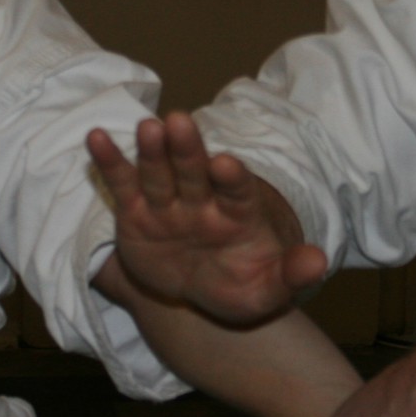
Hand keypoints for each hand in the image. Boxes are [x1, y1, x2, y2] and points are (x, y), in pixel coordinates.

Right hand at [87, 112, 325, 323]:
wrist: (204, 292)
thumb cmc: (240, 286)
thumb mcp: (268, 291)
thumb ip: (293, 274)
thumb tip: (320, 260)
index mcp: (238, 213)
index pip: (238, 190)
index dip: (232, 177)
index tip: (225, 164)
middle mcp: (202, 201)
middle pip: (195, 170)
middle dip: (187, 149)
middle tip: (179, 123)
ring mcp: (168, 204)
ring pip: (159, 172)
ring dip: (152, 150)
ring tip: (146, 128)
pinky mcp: (136, 212)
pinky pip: (123, 184)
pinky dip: (110, 162)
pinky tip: (96, 138)